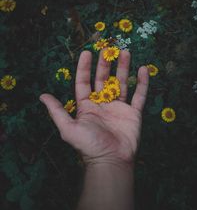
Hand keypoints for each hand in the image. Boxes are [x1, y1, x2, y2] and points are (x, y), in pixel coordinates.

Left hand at [39, 49, 148, 167]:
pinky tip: (143, 69)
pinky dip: (142, 83)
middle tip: (108, 48)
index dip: (85, 68)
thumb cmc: (89, 146)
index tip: (87, 52)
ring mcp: (119, 108)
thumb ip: (57, 111)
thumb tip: (42, 96)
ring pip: (122, 83)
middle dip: (105, 64)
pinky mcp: (133, 113)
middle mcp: (102, 104)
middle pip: (103, 79)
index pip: (84, 82)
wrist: (111, 161)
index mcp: (87, 106)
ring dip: (124, 68)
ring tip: (126, 52)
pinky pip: (139, 95)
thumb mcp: (68, 128)